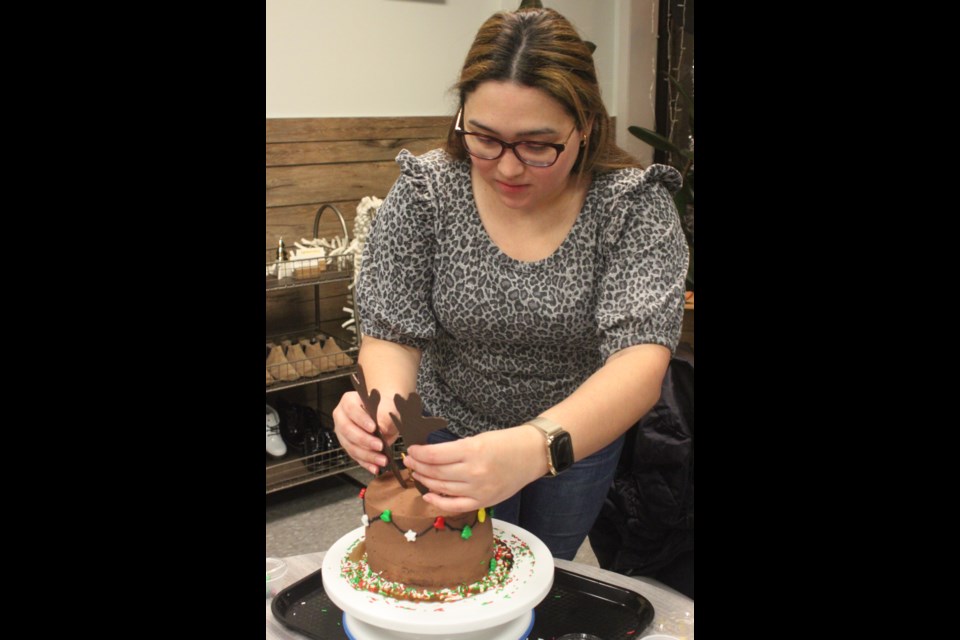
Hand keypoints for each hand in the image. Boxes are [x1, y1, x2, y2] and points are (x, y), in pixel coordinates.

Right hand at [332, 391, 398, 474]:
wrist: (385, 414)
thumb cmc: (384, 407)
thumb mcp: (388, 407)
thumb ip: (384, 416)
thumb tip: (381, 429)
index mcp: (348, 401)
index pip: (351, 410)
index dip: (361, 419)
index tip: (374, 428)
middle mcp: (341, 417)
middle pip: (348, 430)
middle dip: (365, 440)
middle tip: (380, 446)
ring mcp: (342, 434)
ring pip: (350, 447)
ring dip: (367, 456)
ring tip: (382, 460)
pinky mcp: (348, 446)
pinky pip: (355, 457)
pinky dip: (366, 463)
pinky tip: (375, 467)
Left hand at [402, 426, 545, 511]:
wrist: (532, 455)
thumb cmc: (506, 442)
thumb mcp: (479, 438)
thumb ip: (456, 450)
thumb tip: (431, 456)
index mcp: (472, 451)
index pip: (435, 455)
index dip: (419, 453)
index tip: (411, 450)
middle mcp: (473, 472)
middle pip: (436, 472)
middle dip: (418, 466)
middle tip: (409, 461)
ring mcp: (478, 489)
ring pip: (442, 487)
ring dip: (425, 481)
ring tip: (416, 474)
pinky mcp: (483, 501)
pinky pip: (455, 505)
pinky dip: (438, 501)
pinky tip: (427, 494)